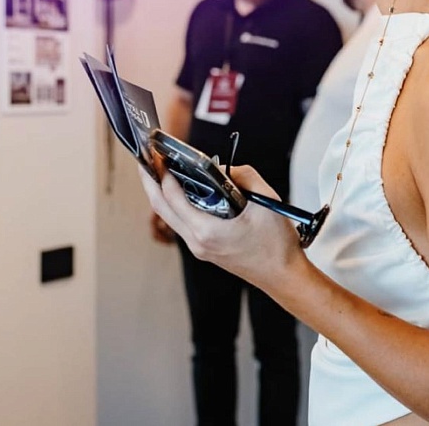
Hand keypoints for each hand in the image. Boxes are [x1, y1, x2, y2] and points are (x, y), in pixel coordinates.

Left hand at [138, 163, 307, 291]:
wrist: (283, 276)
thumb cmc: (276, 243)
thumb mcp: (265, 199)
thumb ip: (243, 175)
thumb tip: (223, 168)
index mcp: (206, 230)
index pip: (172, 196)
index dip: (162, 172)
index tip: (158, 153)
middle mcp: (196, 241)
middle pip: (161, 208)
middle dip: (149, 181)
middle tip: (145, 158)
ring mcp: (198, 247)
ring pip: (169, 216)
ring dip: (160, 193)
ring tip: (158, 169)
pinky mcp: (204, 248)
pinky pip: (181, 222)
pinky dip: (174, 204)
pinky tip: (178, 189)